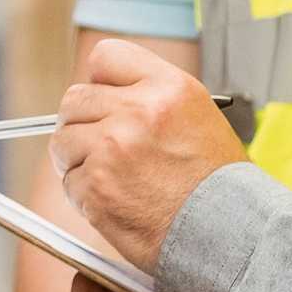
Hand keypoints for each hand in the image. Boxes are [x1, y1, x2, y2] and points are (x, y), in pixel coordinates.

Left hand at [51, 36, 245, 274]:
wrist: (228, 235)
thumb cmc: (218, 185)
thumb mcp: (198, 118)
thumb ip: (151, 99)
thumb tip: (106, 96)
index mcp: (167, 87)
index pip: (105, 57)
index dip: (99, 81)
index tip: (102, 99)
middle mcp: (137, 110)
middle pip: (74, 99)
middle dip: (82, 124)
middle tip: (99, 147)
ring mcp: (112, 147)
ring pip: (63, 141)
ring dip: (78, 160)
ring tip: (112, 179)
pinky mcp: (95, 186)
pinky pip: (69, 182)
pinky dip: (84, 195)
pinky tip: (116, 203)